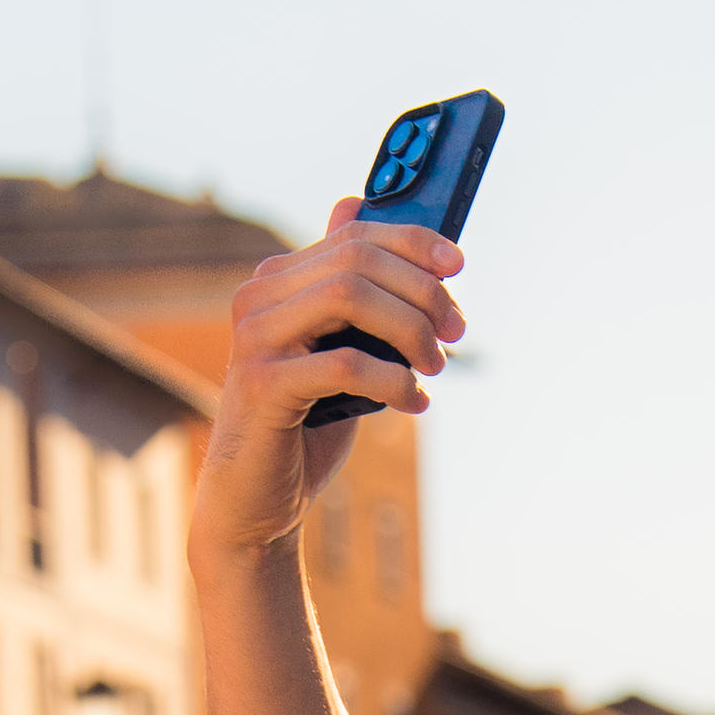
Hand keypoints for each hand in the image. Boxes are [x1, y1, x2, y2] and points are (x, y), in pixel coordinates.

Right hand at [189, 198, 465, 573]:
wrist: (257, 503)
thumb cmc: (304, 428)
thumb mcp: (339, 354)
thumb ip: (353, 299)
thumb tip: (358, 210)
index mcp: (278, 281)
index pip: (352, 234)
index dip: (412, 242)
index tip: (458, 264)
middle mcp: (259, 297)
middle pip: (357, 259)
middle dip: (421, 290)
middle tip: (456, 331)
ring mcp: (256, 337)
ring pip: (350, 296)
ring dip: (409, 328)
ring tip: (435, 366)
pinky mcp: (264, 383)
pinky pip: (346, 363)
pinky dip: (393, 380)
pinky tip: (414, 401)